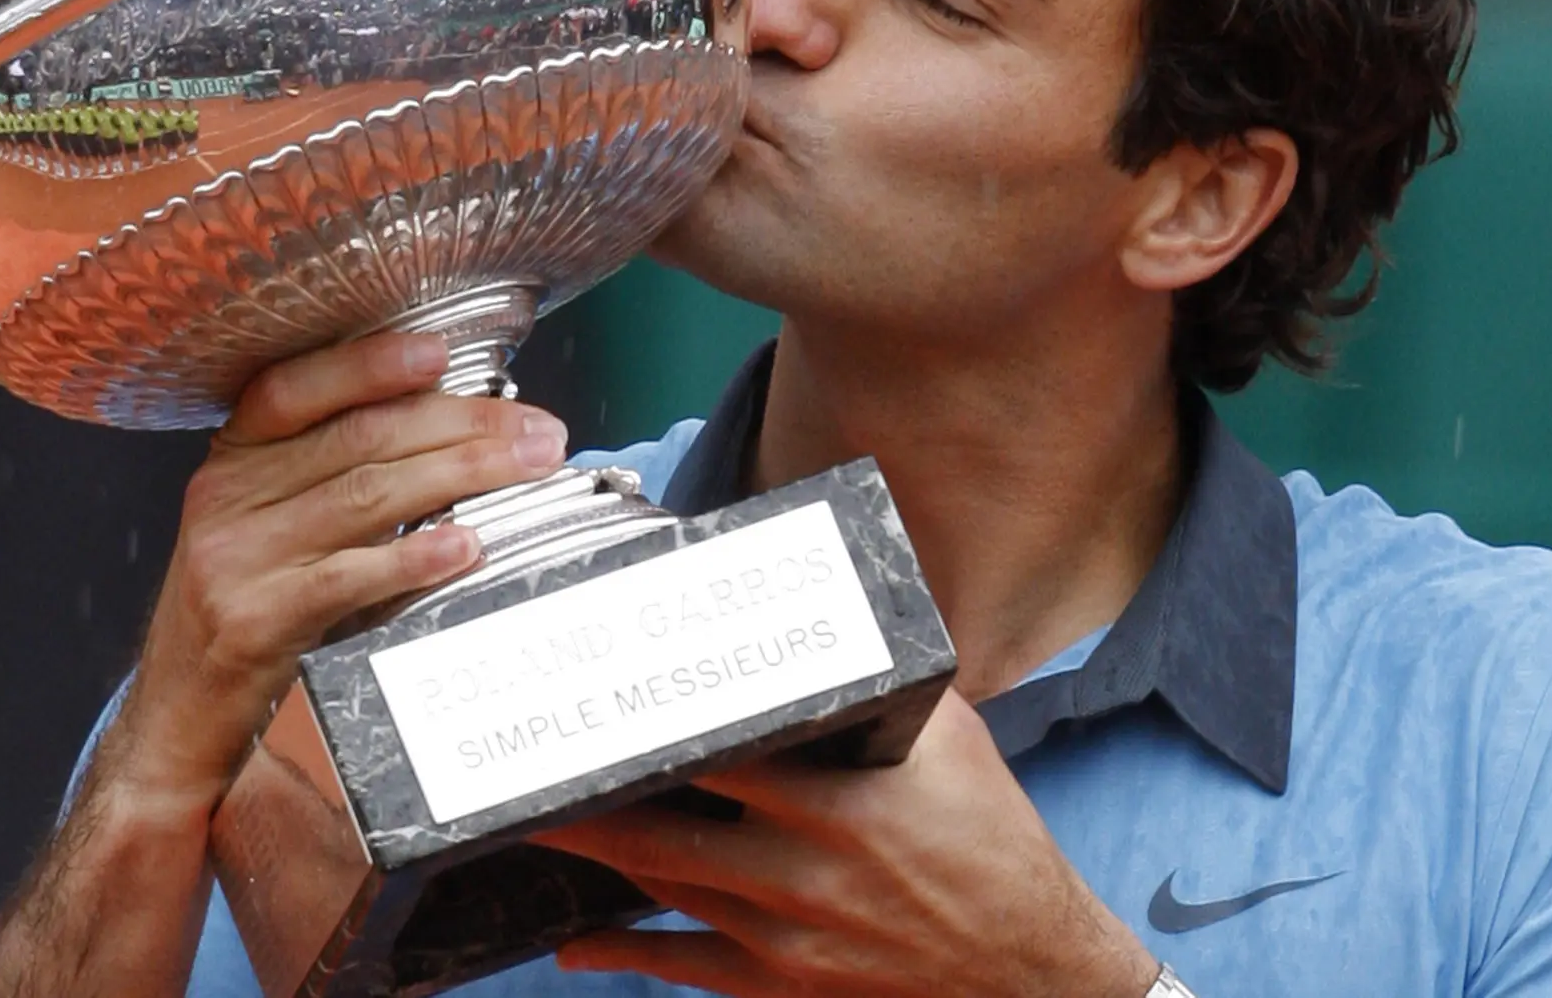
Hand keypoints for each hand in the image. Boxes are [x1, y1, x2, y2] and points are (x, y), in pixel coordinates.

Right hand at [102, 331, 570, 820]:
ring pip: (365, 498)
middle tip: (537, 431)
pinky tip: (464, 545)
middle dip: (460, 426)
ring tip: (526, 469)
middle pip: (357, 440)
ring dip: (460, 477)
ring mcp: (236, 558)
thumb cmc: (248, 601)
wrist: (177, 708)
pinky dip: (413, 557)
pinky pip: (348, 578)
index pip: (295, 387)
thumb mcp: (270, 521)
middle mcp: (226, 496)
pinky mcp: (255, 621)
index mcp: (233, 457)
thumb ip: (335, 472)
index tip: (441, 353)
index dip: (368, 365)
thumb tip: (456, 430)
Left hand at [530, 689, 1157, 996]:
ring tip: (526, 817)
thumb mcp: (952, 741)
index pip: (722, 755)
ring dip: (592, 857)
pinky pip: (683, 969)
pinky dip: (620, 954)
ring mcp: (787, 940)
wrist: (1030, 977)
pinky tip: (572, 938)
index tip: (592, 698)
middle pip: (665, 832)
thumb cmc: (991, 841)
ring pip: (664, 891)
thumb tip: (834, 593)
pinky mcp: (781, 989)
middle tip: (521, 759)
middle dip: (587, 799)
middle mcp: (805, 874)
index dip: (650, 728)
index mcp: (844, 805)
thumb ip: (882, 678)